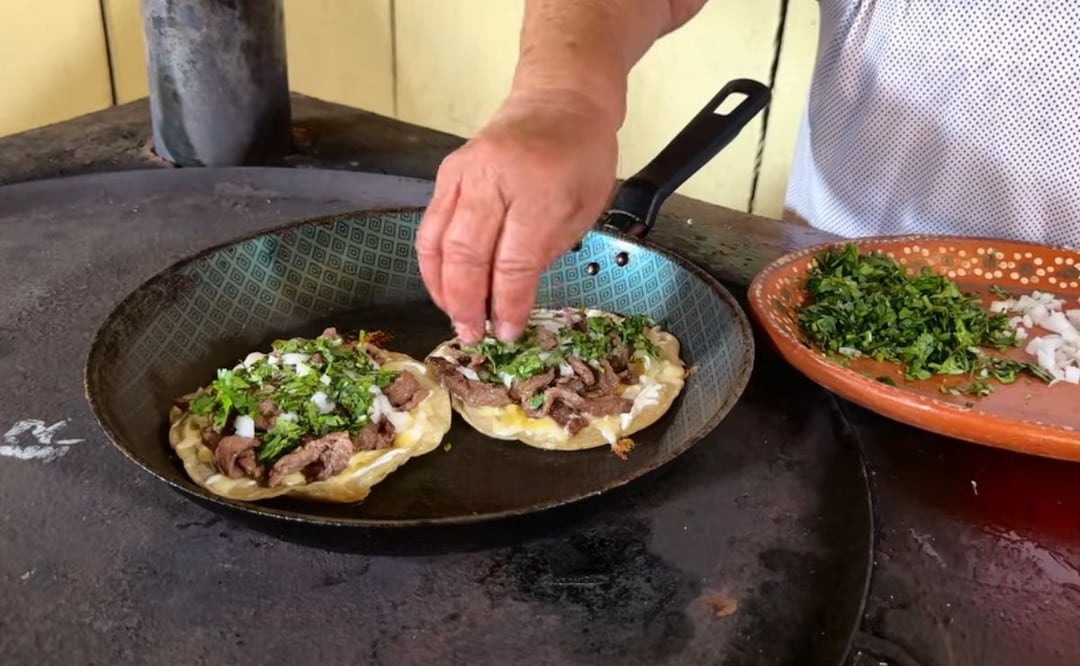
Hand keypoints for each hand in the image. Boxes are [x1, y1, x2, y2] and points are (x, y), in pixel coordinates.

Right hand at [415, 90, 618, 342]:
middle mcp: (493, 177)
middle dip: (467, 303)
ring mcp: (463, 172)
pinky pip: (431, 226)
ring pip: (438, 242)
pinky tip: (445, 287)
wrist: (558, 99)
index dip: (508, 303)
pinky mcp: (446, 173)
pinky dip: (433, 263)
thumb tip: (512, 298)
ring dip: (443, 288)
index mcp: (539, 187)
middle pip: (467, 254)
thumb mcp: (586, 207)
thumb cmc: (581, 156)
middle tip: (473, 336)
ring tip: (456, 318)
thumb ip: (549, 250)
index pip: (514, 261)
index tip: (508, 332)